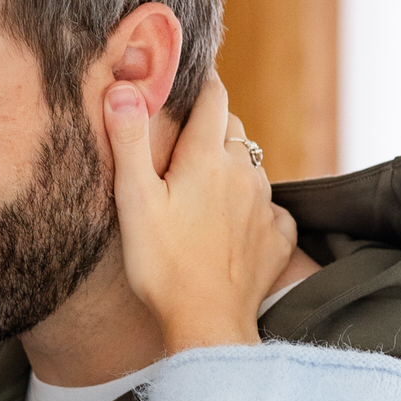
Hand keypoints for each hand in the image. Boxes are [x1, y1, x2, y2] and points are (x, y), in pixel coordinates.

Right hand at [107, 75, 296, 354]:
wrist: (207, 323)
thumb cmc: (163, 266)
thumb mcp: (134, 201)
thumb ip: (129, 141)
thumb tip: (123, 88)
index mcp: (208, 157)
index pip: (213, 97)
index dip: (201, 82)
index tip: (190, 77)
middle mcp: (244, 172)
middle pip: (234, 130)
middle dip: (212, 128)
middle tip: (184, 143)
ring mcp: (265, 205)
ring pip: (252, 167)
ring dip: (232, 169)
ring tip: (204, 191)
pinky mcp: (277, 237)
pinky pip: (270, 208)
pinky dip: (254, 208)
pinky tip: (234, 226)